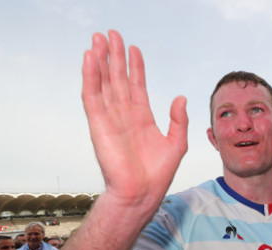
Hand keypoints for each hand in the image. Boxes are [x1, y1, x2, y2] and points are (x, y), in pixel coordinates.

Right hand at [82, 30, 188, 208]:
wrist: (142, 193)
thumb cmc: (158, 175)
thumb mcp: (177, 143)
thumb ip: (179, 120)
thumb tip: (181, 98)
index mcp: (142, 118)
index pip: (137, 85)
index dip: (135, 67)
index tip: (134, 49)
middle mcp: (125, 115)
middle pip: (118, 79)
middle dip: (115, 56)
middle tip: (112, 34)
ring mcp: (110, 118)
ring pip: (104, 83)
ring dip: (100, 61)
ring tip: (98, 40)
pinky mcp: (98, 124)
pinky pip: (92, 96)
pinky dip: (90, 77)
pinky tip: (90, 59)